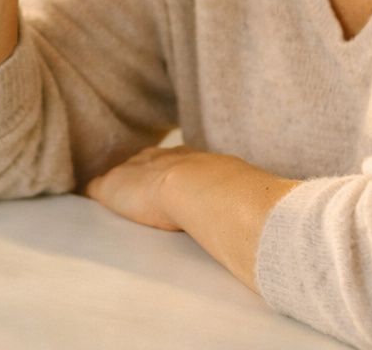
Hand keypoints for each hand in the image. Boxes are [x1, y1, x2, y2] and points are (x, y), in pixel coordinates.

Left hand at [87, 145, 301, 290]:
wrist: (206, 192)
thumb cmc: (234, 197)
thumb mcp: (245, 191)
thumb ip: (251, 199)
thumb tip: (283, 210)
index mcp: (194, 161)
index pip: (177, 160)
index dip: (170, 165)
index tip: (168, 169)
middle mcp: (165, 161)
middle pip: (147, 159)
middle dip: (141, 165)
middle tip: (134, 171)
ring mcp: (138, 172)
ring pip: (123, 170)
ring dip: (118, 177)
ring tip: (108, 183)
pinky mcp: (116, 188)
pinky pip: (100, 187)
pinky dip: (96, 190)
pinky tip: (88, 193)